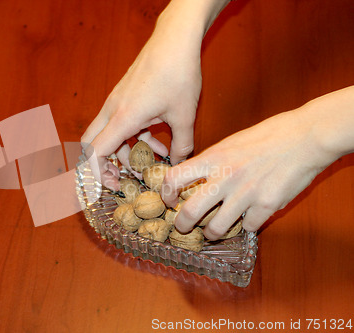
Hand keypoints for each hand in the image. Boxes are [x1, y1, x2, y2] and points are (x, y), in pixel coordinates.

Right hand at [81, 29, 201, 190]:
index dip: (98, 174)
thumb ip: (182, 145)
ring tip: (152, 164)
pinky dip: (136, 138)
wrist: (175, 40)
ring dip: (128, 152)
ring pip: (110, 135)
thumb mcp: (185, 115)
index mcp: (122, 118)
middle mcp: (113, 110)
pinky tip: (161, 144)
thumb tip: (180, 163)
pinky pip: (123, 123)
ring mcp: (118, 102)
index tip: (112, 186)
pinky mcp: (126, 97)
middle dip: (105, 165)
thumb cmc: (178, 73)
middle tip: (122, 178)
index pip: (95, 152)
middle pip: (92, 143)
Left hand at [161, 108, 335, 239]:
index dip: (166, 193)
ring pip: (216, 228)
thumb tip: (195, 179)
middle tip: (183, 227)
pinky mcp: (267, 205)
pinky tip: (249, 218)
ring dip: (212, 233)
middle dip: (182, 224)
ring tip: (213, 231)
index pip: (174, 178)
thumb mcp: (230, 142)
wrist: (305, 137)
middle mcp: (225, 177)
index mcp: (213, 158)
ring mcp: (246, 193)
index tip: (169, 200)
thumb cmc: (268, 135)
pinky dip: (247, 225)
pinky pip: (249, 226)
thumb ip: (212, 162)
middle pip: (190, 212)